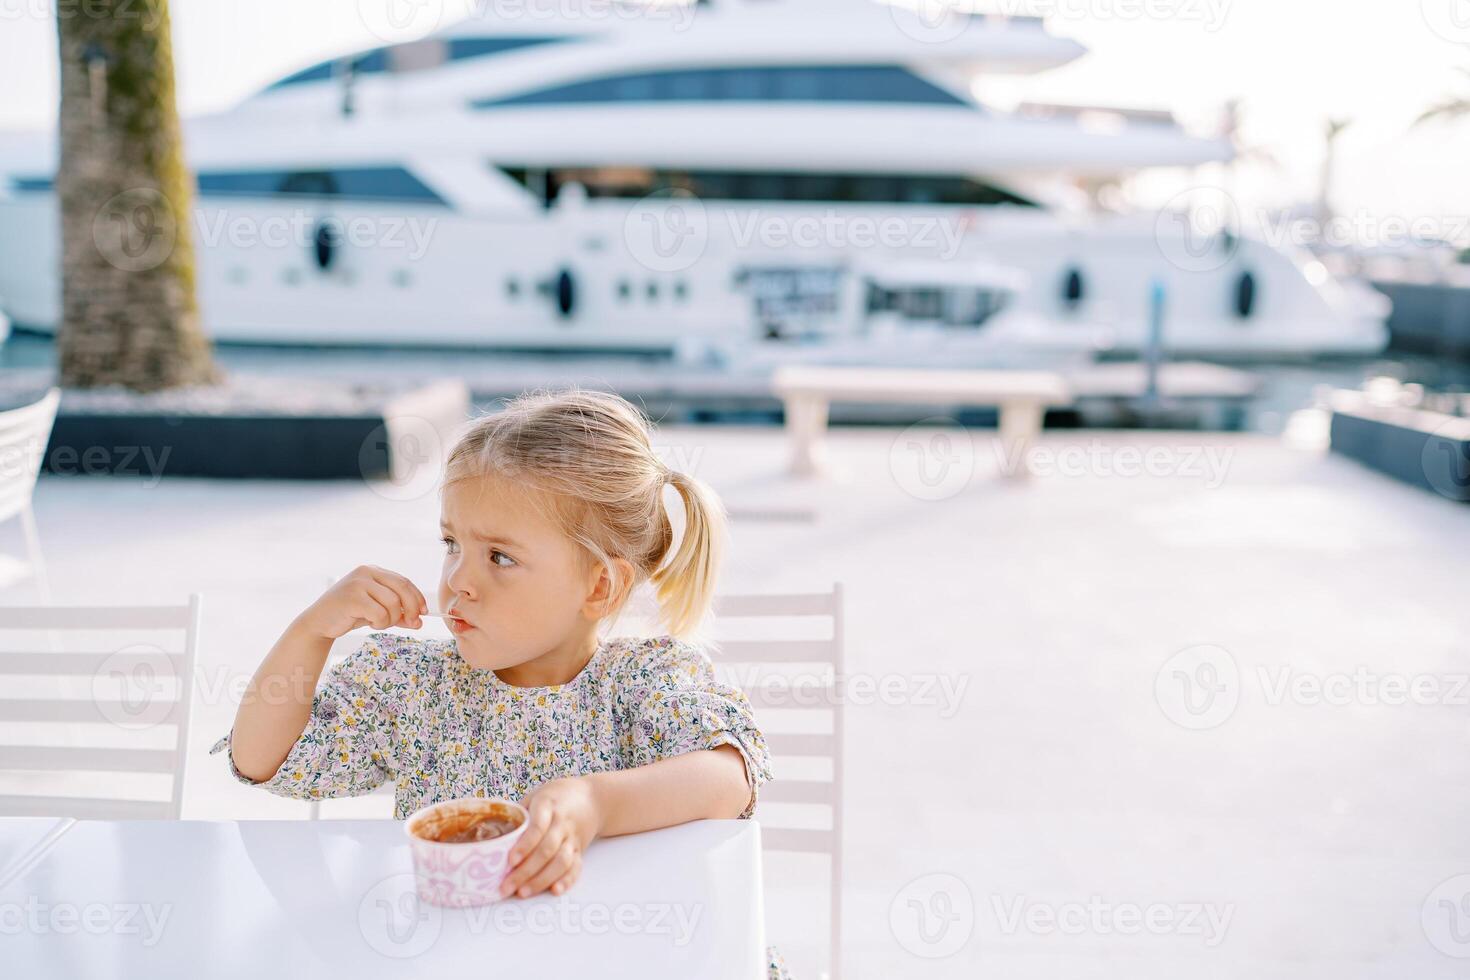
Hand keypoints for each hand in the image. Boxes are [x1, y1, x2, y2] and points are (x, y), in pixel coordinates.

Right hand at [293, 565, 426, 639]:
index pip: (404, 581)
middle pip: (402, 588)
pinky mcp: (353, 597)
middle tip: (415, 623)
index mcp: (373, 571)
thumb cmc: (349, 615)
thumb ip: (398, 614)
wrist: (319, 623)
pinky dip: (381, 623)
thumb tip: (420, 621)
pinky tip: (372, 624)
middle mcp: (366, 572)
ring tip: (380, 624)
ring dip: (392, 619)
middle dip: (412, 608)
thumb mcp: (376, 612)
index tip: (424, 612)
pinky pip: (380, 613)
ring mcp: (359, 583)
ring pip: (393, 603)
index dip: (417, 597)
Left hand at [500, 777, 601, 898]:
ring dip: (542, 880)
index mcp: (548, 805)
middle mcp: (562, 823)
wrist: (593, 798)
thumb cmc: (556, 797)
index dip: (524, 845)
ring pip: (561, 862)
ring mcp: (573, 838)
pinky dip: (567, 880)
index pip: (537, 827)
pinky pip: (576, 867)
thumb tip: (494, 835)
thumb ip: (519, 814)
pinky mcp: (581, 850)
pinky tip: (555, 891)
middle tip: (506, 887)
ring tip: (523, 893)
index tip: (510, 861)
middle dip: (526, 871)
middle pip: (547, 850)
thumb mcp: (537, 795)